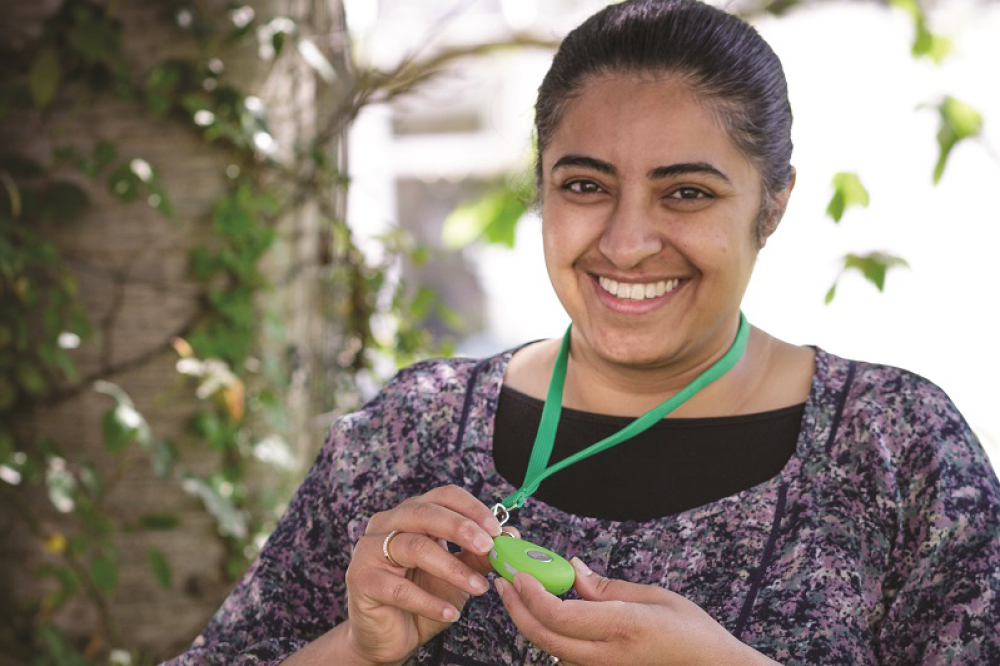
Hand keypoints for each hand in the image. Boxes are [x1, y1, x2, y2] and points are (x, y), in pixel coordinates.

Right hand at [341, 485, 511, 664]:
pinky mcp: (361, 580)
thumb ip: (478, 555)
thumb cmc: (421, 597)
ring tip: (478, 587)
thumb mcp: (457, 575)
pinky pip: (399, 588)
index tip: (496, 530)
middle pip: (425, 513)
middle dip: (461, 528)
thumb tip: (510, 534)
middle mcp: (387, 524)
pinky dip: (429, 601)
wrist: (390, 636)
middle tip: (488, 547)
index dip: (471, 508)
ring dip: (452, 567)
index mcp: (411, 514)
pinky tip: (450, 613)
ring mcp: (370, 550)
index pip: (442, 496)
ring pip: (415, 547)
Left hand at [495, 558, 778, 665]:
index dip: (530, 593)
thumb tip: (572, 570)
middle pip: (542, 636)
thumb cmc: (692, 633)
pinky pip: (565, 657)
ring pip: (550, 648)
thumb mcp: (654, 597)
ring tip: (521, 591)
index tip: (517, 573)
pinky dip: (549, 634)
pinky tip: (548, 613)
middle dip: (516, 607)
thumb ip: (606, 587)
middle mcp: (606, 656)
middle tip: (505, 581)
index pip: (558, 614)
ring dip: (530, 620)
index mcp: (620, 627)